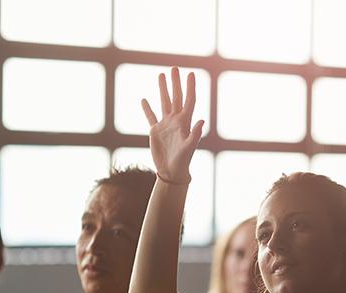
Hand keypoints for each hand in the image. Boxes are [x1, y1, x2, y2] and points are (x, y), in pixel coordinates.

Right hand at [141, 66, 204, 183]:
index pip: (188, 100)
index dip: (190, 87)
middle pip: (176, 97)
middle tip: (174, 68)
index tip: (190, 74)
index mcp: (184, 122)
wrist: (171, 171)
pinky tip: (144, 99)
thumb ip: (195, 134)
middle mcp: (175, 120)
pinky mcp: (155, 131)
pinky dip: (147, 108)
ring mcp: (165, 125)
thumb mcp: (189, 147)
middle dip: (175, 82)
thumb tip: (201, 120)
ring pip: (164, 102)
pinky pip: (151, 116)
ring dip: (163, 89)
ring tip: (161, 75)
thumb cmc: (183, 161)